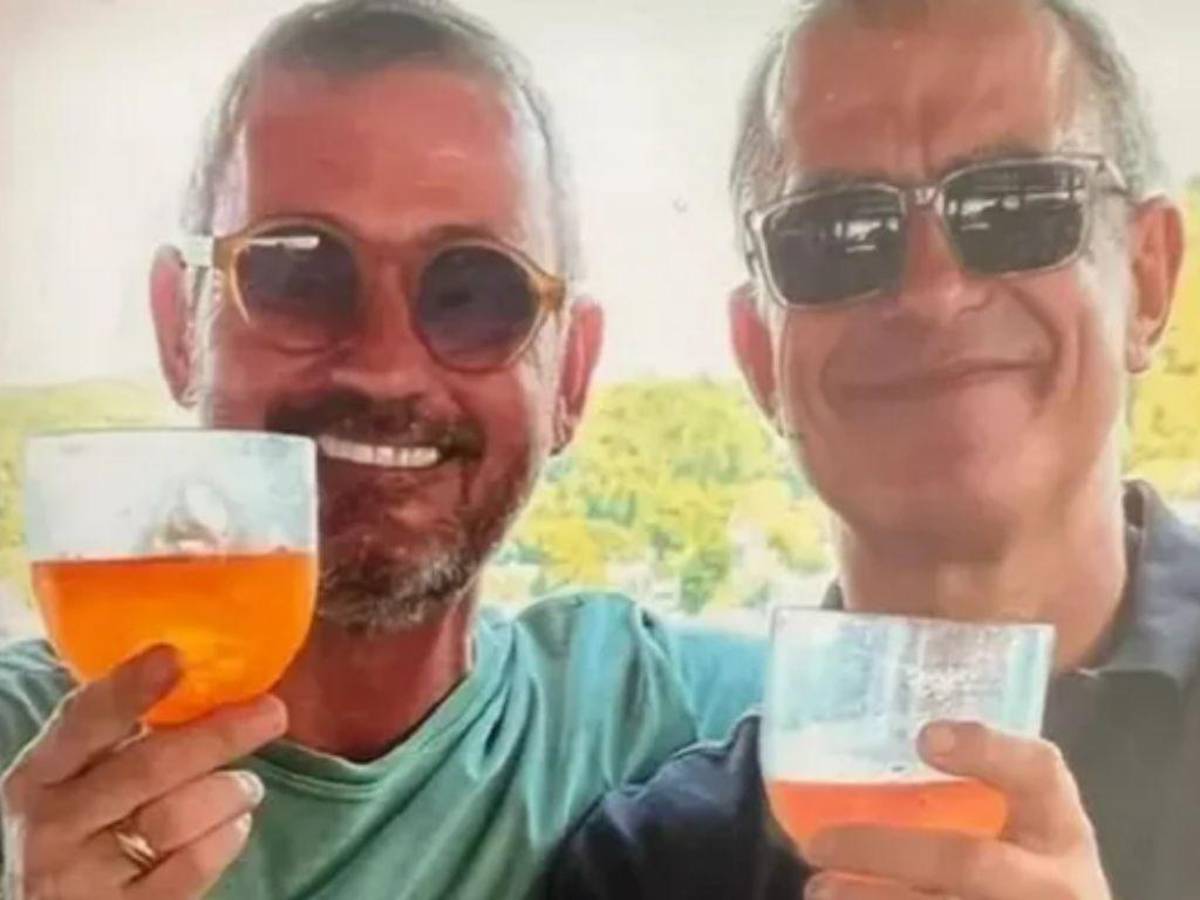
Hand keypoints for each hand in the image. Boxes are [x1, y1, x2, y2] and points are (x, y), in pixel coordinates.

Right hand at [1, 645, 287, 898]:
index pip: (83, 722)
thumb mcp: (70, 781)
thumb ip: (115, 736)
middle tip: (272, 712)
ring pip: (175, 819)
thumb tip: (195, 670)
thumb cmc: (72, 826)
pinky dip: (225, 840)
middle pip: (148, 769)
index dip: (128, 688)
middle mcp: (55, 825)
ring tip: (247, 785)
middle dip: (219, 735)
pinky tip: (234, 825)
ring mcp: (84, 876)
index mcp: (40, 776)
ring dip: (229, 792)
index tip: (174, 657)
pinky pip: (191, 870)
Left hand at [803, 721, 1110, 899]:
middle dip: (886, 850)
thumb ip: (968, 792)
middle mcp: (1055, 881)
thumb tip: (882, 746)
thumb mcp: (1023, 830)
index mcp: (1060, 829)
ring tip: (820, 886)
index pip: (1040, 773)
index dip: (986, 750)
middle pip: (969, 861)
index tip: (925, 737)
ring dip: (871, 896)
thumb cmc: (1027, 875)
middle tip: (821, 842)